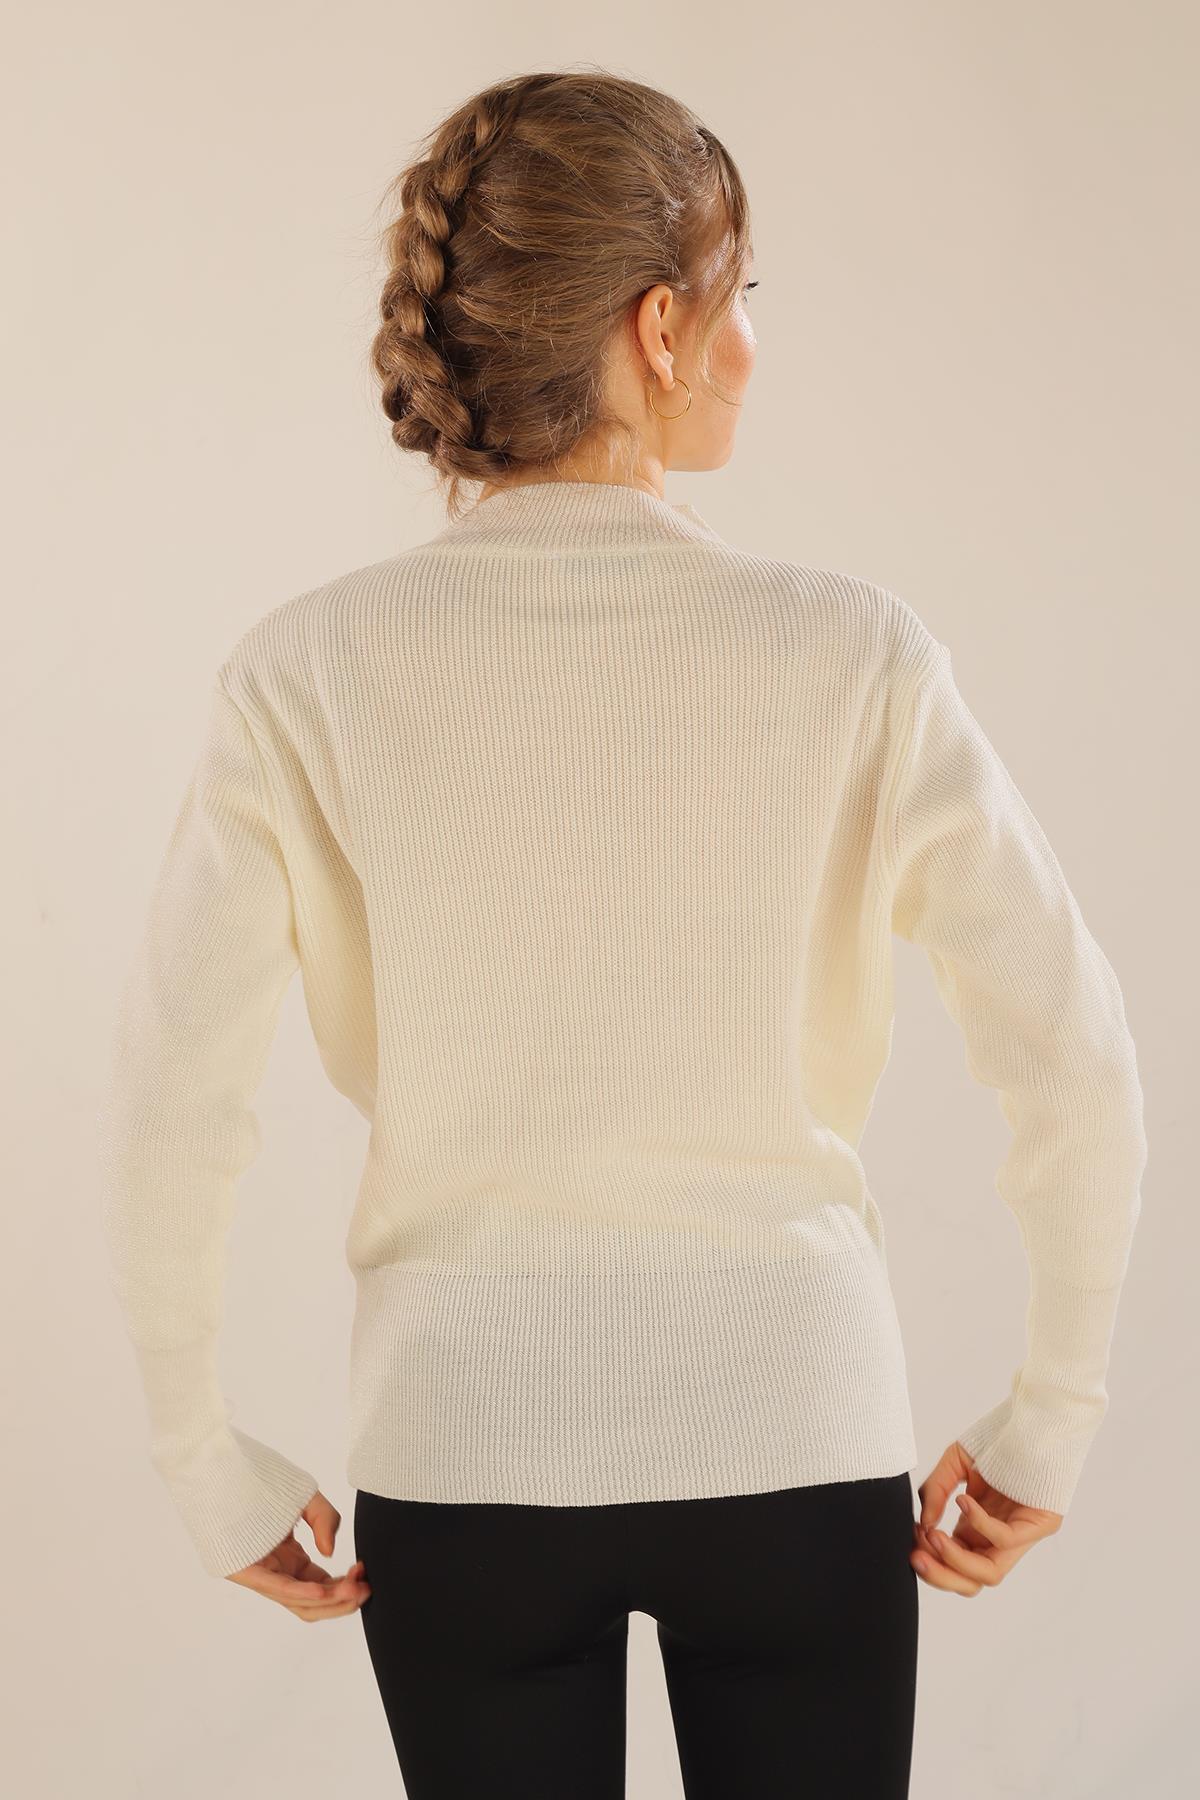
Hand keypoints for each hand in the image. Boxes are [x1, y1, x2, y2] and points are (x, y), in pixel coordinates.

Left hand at [225, 1488, 371, 1620]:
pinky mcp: (244, 1570)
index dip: (345, 1585)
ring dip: (329, 1600)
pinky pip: (276, 1587)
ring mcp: (261, 1575)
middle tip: (366, 1589)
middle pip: (312, 1604)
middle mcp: (276, 1572)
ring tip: (354, 1591)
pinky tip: (322, 1591)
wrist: (221, 1467)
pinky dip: (300, 1593)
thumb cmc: (260, 1482)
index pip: (322, 1586)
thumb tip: (330, 1552)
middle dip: (342, 1601)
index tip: (364, 1571)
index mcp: (289, 1561)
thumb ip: (326, 1519)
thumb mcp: (305, 1498)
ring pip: (297, 1602)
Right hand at [910, 1441, 1062, 1596]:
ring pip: (989, 1574)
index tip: (910, 1535)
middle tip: (914, 1556)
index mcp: (976, 1528)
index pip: (951, 1563)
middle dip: (938, 1575)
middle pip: (969, 1582)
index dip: (930, 1557)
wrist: (1035, 1418)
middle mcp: (996, 1538)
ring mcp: (1021, 1535)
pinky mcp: (1041, 1525)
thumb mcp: (955, 1462)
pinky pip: (1005, 1539)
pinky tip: (963, 1500)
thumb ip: (936, 1491)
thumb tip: (925, 1524)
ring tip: (932, 1536)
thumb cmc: (997, 1439)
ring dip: (955, 1561)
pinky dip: (979, 1524)